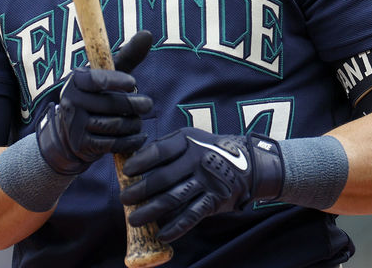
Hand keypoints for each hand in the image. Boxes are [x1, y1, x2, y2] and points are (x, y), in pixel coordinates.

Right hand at [36, 31, 154, 174]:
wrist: (71, 133)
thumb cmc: (97, 95)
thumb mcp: (108, 74)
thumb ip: (127, 56)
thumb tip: (148, 34)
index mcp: (76, 80)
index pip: (96, 79)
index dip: (115, 81)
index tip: (132, 82)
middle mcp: (71, 101)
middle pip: (111, 104)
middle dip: (134, 105)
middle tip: (147, 105)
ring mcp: (75, 125)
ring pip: (114, 125)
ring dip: (133, 124)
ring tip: (139, 121)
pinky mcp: (82, 145)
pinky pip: (113, 144)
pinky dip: (130, 141)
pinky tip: (139, 136)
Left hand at [120, 128, 283, 241]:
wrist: (247, 164)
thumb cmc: (206, 150)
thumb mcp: (189, 138)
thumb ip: (164, 146)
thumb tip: (131, 159)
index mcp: (188, 141)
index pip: (159, 151)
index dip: (140, 162)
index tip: (126, 172)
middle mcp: (197, 159)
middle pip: (162, 178)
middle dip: (139, 191)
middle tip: (124, 199)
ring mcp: (207, 181)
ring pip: (173, 199)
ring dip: (150, 212)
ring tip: (134, 219)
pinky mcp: (214, 200)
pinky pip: (191, 216)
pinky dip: (175, 228)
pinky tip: (161, 234)